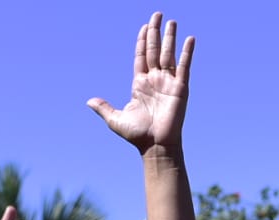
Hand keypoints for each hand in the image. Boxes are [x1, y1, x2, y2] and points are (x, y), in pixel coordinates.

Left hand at [87, 13, 192, 153]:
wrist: (155, 146)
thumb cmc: (137, 135)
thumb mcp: (116, 119)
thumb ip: (104, 108)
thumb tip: (89, 101)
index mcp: (140, 83)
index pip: (141, 56)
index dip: (142, 40)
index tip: (144, 26)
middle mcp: (155, 80)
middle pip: (154, 50)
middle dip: (155, 32)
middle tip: (157, 14)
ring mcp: (168, 82)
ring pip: (168, 54)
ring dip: (170, 37)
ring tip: (171, 21)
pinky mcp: (180, 88)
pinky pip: (184, 66)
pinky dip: (187, 52)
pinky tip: (190, 38)